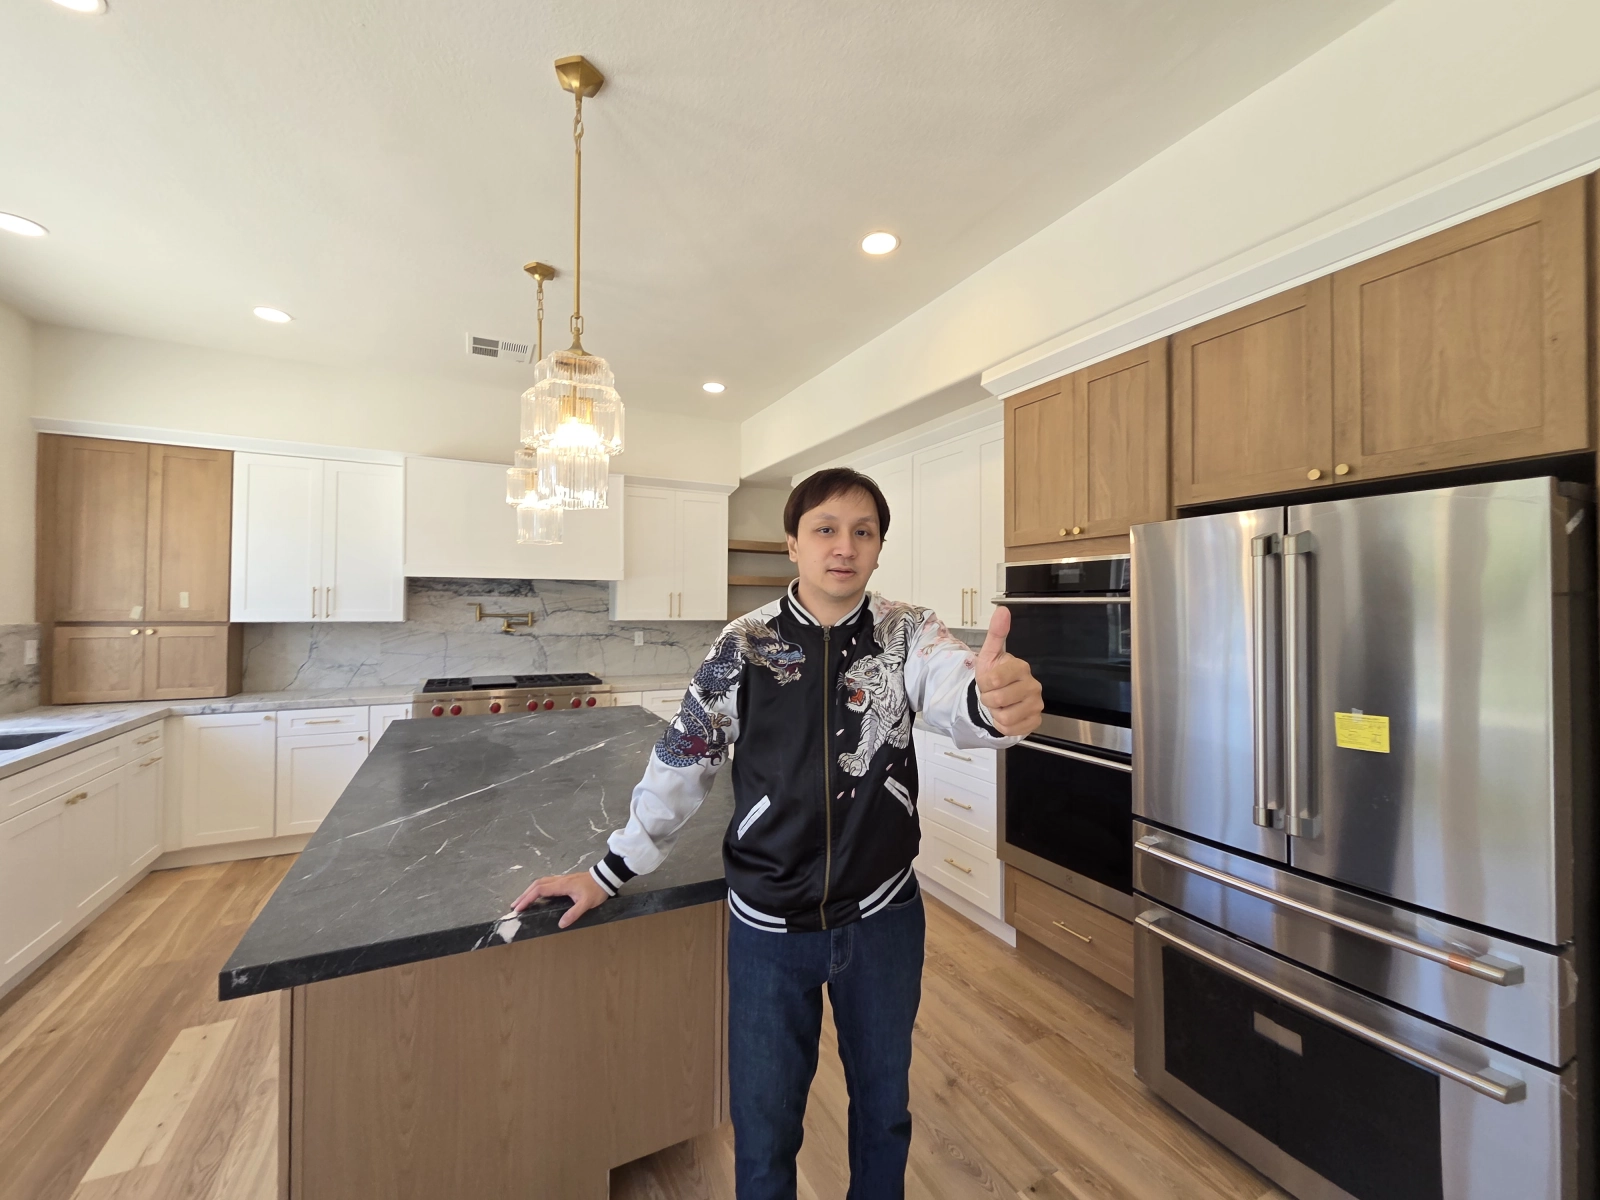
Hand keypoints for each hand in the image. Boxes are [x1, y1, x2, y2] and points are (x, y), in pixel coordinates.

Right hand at [512, 871, 607, 928]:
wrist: (605, 877)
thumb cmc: (596, 890)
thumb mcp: (587, 903)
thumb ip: (574, 913)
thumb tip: (561, 924)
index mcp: (561, 885)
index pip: (539, 890)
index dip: (528, 898)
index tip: (519, 907)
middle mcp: (558, 880)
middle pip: (536, 885)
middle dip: (524, 895)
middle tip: (515, 906)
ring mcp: (561, 879)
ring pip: (540, 882)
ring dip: (529, 891)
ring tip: (521, 901)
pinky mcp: (564, 880)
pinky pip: (546, 883)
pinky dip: (537, 889)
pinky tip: (536, 895)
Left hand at [975, 606, 1043, 736]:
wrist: (998, 696)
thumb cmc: (994, 676)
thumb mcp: (989, 655)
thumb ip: (996, 633)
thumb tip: (1002, 610)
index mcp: (1021, 667)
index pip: (993, 680)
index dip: (984, 684)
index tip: (988, 681)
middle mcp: (1033, 685)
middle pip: (998, 700)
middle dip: (988, 699)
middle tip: (992, 694)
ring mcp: (1036, 704)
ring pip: (1005, 717)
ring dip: (995, 713)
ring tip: (1000, 705)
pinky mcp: (1035, 721)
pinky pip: (1012, 729)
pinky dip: (1003, 726)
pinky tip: (1006, 715)